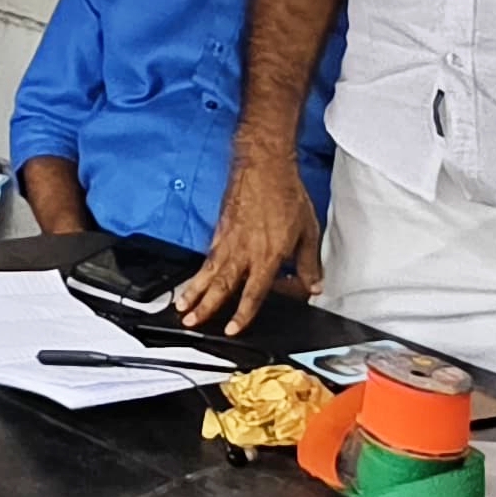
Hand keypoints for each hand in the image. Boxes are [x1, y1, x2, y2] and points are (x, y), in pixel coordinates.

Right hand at [173, 155, 320, 333]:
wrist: (264, 167)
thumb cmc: (286, 195)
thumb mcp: (308, 231)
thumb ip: (308, 263)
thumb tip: (313, 284)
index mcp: (267, 255)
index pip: (253, 293)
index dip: (242, 314)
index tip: (232, 329)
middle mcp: (244, 251)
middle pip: (222, 286)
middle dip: (206, 307)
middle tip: (191, 322)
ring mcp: (228, 240)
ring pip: (208, 272)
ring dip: (193, 291)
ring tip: (181, 305)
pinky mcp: (220, 229)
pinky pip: (208, 255)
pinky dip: (198, 270)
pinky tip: (194, 279)